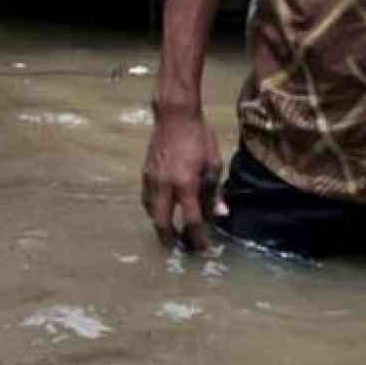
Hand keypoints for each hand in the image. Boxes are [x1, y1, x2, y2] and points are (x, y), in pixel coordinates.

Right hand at [140, 109, 225, 252]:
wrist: (174, 115)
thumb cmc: (199, 137)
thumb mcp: (214, 164)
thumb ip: (215, 192)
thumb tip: (220, 214)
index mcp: (186, 184)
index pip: (192, 220)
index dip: (198, 238)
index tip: (203, 249)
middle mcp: (165, 185)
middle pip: (162, 222)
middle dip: (170, 238)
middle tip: (179, 246)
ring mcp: (151, 179)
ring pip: (151, 211)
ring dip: (161, 223)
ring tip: (171, 229)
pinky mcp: (145, 172)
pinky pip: (147, 198)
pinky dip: (154, 208)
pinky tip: (163, 208)